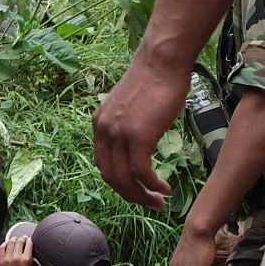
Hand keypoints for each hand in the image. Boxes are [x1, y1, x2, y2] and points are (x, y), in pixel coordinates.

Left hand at [0, 235, 35, 265]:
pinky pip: (1, 248)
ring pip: (10, 242)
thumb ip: (31, 258)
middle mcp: (16, 257)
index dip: (29, 240)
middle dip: (22, 238)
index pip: (28, 244)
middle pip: (19, 241)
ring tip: (15, 240)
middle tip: (23, 239)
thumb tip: (30, 250)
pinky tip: (7, 244)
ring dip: (14, 240)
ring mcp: (7, 259)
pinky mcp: (1, 261)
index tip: (29, 240)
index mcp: (26, 259)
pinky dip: (5, 244)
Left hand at [92, 57, 188, 208]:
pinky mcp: (137, 135)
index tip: (136, 190)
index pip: (103, 164)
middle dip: (130, 195)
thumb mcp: (131, 106)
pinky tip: (164, 189)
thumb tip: (139, 142)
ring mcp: (119, 133)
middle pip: (110, 176)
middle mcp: (104, 130)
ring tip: (159, 202)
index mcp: (100, 124)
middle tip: (149, 203)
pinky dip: (152, 185)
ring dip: (142, 196)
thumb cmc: (154, 80)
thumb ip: (128, 125)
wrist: (161, 62)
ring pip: (124, 178)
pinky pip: (141, 172)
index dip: (119, 182)